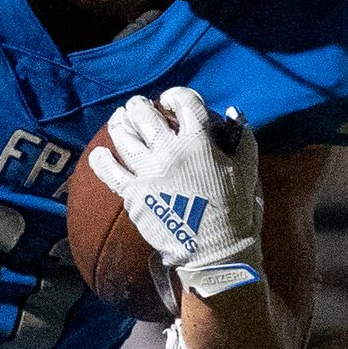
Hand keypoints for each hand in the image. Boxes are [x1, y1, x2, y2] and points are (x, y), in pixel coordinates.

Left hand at [85, 87, 263, 300]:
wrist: (215, 253)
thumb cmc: (236, 213)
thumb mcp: (248, 171)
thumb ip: (244, 138)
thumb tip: (232, 112)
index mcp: (199, 142)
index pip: (183, 101)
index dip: (175, 95)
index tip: (171, 101)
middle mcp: (170, 152)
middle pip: (145, 114)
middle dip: (140, 106)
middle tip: (139, 108)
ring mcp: (149, 172)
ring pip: (123, 136)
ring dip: (119, 123)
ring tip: (120, 120)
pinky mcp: (133, 195)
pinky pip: (109, 172)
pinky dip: (101, 160)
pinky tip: (99, 153)